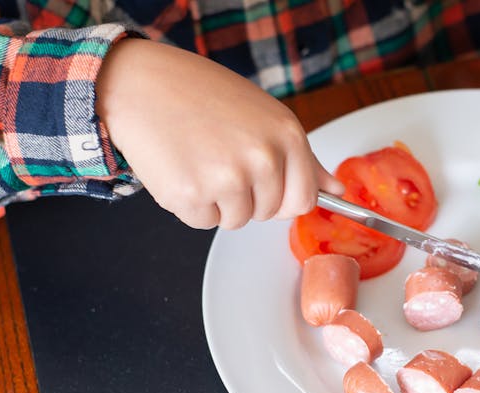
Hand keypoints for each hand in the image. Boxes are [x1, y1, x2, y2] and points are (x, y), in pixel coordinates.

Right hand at [95, 39, 343, 228]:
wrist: (143, 84)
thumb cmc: (202, 96)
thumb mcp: (264, 116)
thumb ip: (302, 158)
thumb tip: (336, 189)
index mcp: (287, 136)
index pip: (303, 200)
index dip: (281, 197)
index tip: (264, 184)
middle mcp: (262, 159)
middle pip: (268, 213)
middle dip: (247, 197)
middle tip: (220, 159)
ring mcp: (227, 179)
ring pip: (235, 221)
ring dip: (217, 202)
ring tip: (199, 160)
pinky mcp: (191, 196)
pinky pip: (202, 222)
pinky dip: (190, 205)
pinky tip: (180, 169)